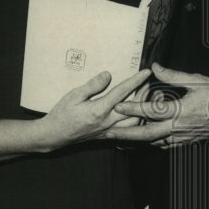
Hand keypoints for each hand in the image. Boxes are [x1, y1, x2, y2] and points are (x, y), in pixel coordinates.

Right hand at [37, 68, 152, 147]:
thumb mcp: (74, 96)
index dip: (135, 81)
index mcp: (99, 110)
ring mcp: (109, 131)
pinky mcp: (108, 136)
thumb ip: (92, 86)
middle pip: (134, 109)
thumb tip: (108, 75)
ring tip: (147, 99)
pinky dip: (136, 123)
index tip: (146, 72)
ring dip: (143, 111)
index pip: (122, 93)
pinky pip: (128, 131)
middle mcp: (107, 122)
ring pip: (135, 123)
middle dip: (146, 96)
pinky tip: (139, 115)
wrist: (55, 135)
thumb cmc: (62, 114)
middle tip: (153, 85)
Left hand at [112, 63, 208, 146]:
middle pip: (147, 134)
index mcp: (180, 110)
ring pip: (155, 143)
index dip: (133, 108)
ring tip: (121, 140)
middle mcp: (179, 127)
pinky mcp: (188, 142)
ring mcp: (183, 137)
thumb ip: (173, 76)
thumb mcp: (197, 81)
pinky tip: (146, 141)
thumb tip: (154, 67)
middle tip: (110, 132)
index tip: (118, 105)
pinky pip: (166, 146)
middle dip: (127, 134)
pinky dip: (153, 144)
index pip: (151, 111)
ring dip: (138, 141)